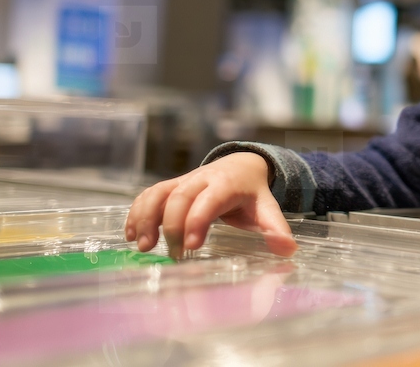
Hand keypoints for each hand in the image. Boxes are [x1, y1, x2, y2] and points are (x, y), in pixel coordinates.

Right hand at [125, 152, 296, 258]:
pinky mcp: (170, 186)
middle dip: (171, 224)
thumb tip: (289, 250)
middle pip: (179, 196)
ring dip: (146, 217)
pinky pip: (148, 195)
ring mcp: (182, 181)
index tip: (191, 246)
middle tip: (173, 254)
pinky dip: (136, 212)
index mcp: (226, 184)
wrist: (242, 164)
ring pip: (158, 193)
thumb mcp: (267, 208)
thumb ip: (276, 228)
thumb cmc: (252, 193)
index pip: (209, 199)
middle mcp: (201, 179)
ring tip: (142, 246)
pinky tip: (130, 235)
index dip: (198, 220)